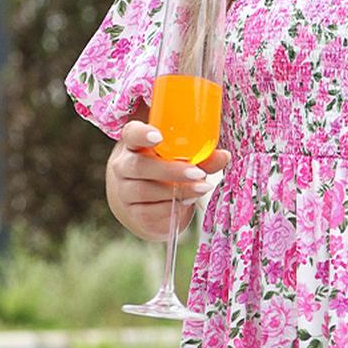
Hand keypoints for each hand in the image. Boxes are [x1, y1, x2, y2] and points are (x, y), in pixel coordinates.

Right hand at [106, 117, 230, 241]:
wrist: (145, 203)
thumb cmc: (165, 170)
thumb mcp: (180, 159)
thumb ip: (201, 156)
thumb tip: (224, 156)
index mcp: (133, 143)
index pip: (131, 134)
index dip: (142, 134)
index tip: (158, 136)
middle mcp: (123, 166)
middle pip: (140, 166)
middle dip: (170, 170)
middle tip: (197, 172)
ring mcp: (125, 191)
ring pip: (145, 191)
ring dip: (177, 190)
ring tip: (201, 188)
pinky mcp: (133, 213)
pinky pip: (149, 212)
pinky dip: (171, 207)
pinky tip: (187, 202)